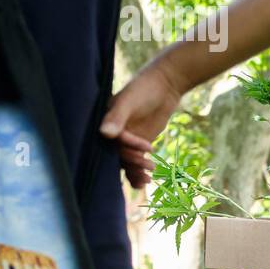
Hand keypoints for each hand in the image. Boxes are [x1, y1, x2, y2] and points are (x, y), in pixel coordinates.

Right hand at [100, 60, 183, 188]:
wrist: (165, 85)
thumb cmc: (144, 88)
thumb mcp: (129, 101)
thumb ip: (117, 117)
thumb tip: (104, 133)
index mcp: (105, 122)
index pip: (113, 141)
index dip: (128, 147)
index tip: (147, 146)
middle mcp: (113, 133)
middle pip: (118, 154)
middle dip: (133, 163)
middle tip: (150, 167)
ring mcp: (126, 140)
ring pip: (126, 161)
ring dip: (135, 171)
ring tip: (148, 179)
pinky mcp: (138, 144)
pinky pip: (135, 161)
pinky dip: (138, 173)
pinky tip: (144, 183)